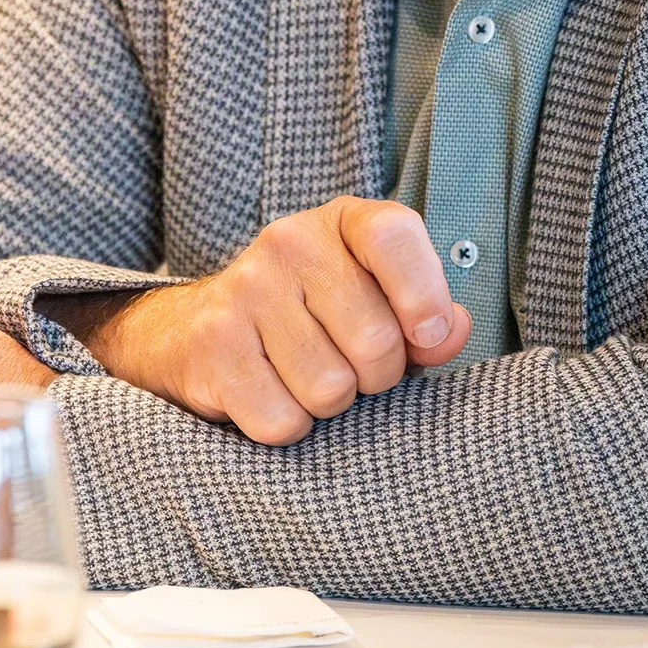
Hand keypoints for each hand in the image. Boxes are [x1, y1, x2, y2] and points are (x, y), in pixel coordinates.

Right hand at [70, 198, 471, 445]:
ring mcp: (244, 290)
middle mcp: (289, 243)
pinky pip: (281, 419)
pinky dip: (285, 426)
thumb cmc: (311, 317)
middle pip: (374, 341)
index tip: (428, 334)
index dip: (424, 295)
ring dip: (327, 405)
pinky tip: (270, 395)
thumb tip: (453, 331)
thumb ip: (426, 317)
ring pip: (329, 389)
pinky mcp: (211, 344)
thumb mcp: (375, 300)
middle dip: (375, 376)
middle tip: (351, 367)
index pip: (393, 236)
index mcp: (342, 222)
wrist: (193, 328)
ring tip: (306, 378)